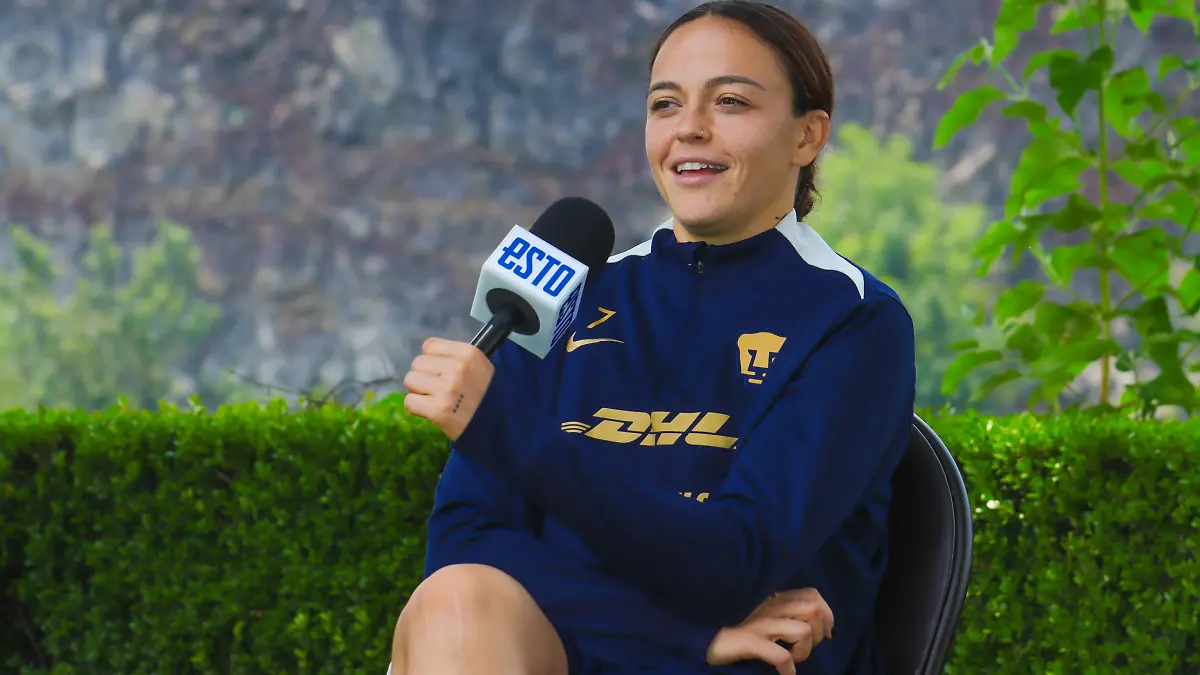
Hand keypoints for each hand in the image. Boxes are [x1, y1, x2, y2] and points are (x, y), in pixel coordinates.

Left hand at [402, 338, 494, 440]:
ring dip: (418, 391)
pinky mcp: (438, 410)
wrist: (500, 427)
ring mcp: (447, 389)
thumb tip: (426, 357)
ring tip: (434, 400)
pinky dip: (416, 408)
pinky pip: (409, 402)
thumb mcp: (479, 366)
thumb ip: (455, 358)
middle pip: (417, 363)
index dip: (432, 360)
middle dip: (424, 376)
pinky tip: (430, 412)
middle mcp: (457, 367)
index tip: (441, 373)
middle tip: (438, 389)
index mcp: (468, 353)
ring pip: (410, 380)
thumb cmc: (488, 396)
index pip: (429, 346)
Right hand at [706, 588, 834, 674]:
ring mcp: (759, 624)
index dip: (827, 613)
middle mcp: (769, 607)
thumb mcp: (756, 610)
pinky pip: (780, 655)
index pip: (813, 595)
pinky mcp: (748, 640)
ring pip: (803, 630)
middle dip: (820, 632)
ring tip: (793, 658)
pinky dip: (788, 667)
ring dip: (804, 650)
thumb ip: (777, 610)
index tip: (826, 631)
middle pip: (814, 609)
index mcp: (772, 597)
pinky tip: (783, 673)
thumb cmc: (727, 622)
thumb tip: (807, 622)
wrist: (695, 627)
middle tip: (806, 647)